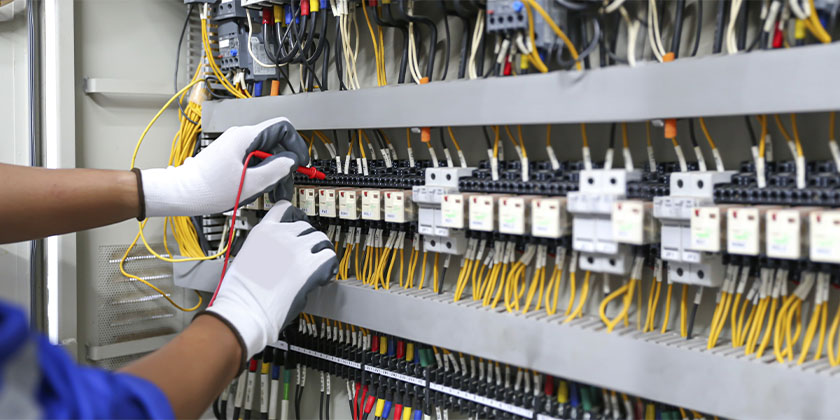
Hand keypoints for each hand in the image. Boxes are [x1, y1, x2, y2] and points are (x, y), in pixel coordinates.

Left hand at [140, 117, 307, 216]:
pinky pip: (254, 159)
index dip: (296, 144)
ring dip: (274, 171)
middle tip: (287, 183)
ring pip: (266, 153)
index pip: (282, 127)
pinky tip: (261, 188)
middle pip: (276, 142)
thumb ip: (275, 170)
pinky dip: (262, 173)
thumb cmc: (207, 188)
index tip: (300, 162)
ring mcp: (235, 145)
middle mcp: (241, 137)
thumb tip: (291, 161)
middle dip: (285, 163)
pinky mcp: (231, 155)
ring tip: (274, 191)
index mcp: (245, 137)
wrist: (182, 193)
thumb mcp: (249, 184)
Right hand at [204, 201, 336, 359]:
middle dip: (308, 240)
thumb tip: (282, 255)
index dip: (295, 216)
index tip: (299, 222)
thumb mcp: (247, 257)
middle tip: (307, 255)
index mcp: (263, 231)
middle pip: (306, 226)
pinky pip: (329, 257)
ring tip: (318, 265)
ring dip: (320, 251)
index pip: (284, 208)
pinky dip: (330, 266)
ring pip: (321, 239)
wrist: (243, 310)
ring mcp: (297, 249)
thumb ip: (266, 248)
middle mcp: (281, 235)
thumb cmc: (240, 292)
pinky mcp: (309, 266)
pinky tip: (323, 276)